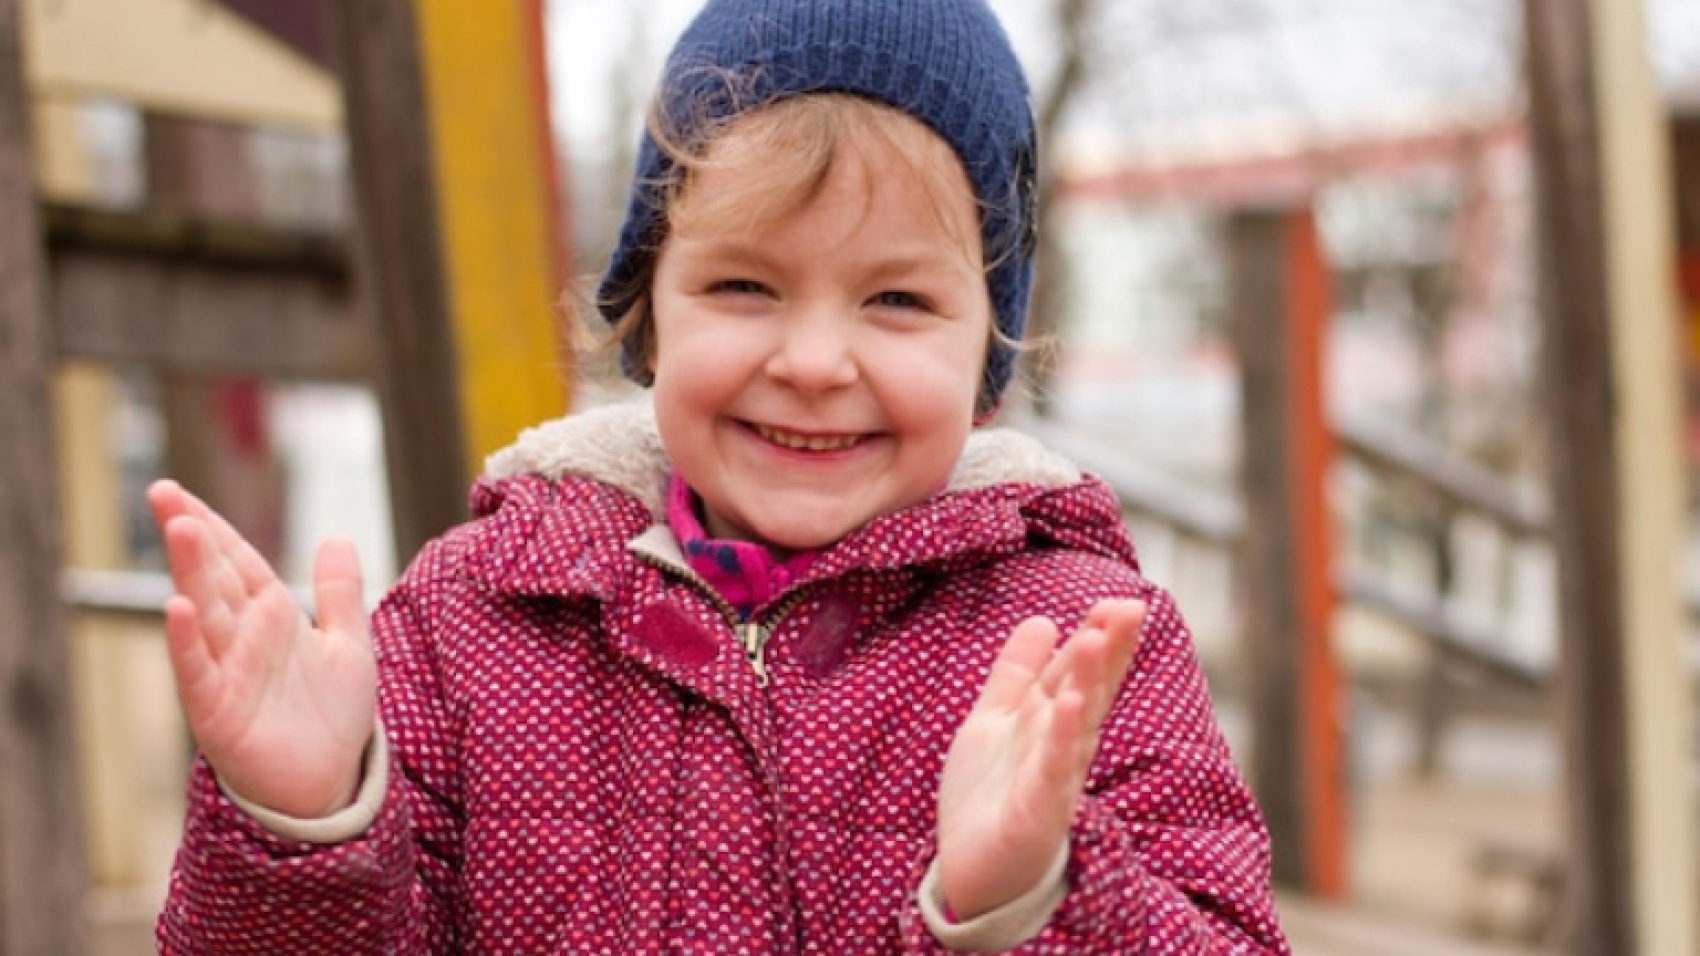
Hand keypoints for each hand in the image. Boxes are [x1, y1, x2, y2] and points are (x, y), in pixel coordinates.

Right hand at [148, 480, 376, 818]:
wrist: (329, 783)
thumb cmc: (332, 717)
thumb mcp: (348, 645)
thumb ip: (339, 593)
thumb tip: (336, 537)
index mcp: (271, 617)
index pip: (236, 560)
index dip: (212, 525)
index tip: (179, 491)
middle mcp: (243, 638)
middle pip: (213, 576)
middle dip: (191, 534)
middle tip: (162, 492)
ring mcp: (226, 671)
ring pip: (204, 612)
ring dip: (190, 572)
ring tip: (180, 527)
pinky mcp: (218, 710)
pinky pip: (199, 671)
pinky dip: (186, 641)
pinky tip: (177, 609)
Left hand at [935, 598, 1145, 919]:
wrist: (973, 872)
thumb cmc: (991, 796)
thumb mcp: (998, 720)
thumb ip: (1018, 673)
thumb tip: (1044, 619)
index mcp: (1052, 723)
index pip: (1081, 673)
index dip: (1099, 638)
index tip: (1120, 599)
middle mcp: (1062, 748)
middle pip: (1089, 691)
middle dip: (1107, 650)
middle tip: (1129, 606)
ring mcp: (1053, 779)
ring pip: (1077, 725)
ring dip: (1088, 681)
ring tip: (1096, 639)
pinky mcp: (1038, 812)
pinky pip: (1052, 769)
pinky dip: (1062, 737)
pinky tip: (1069, 705)